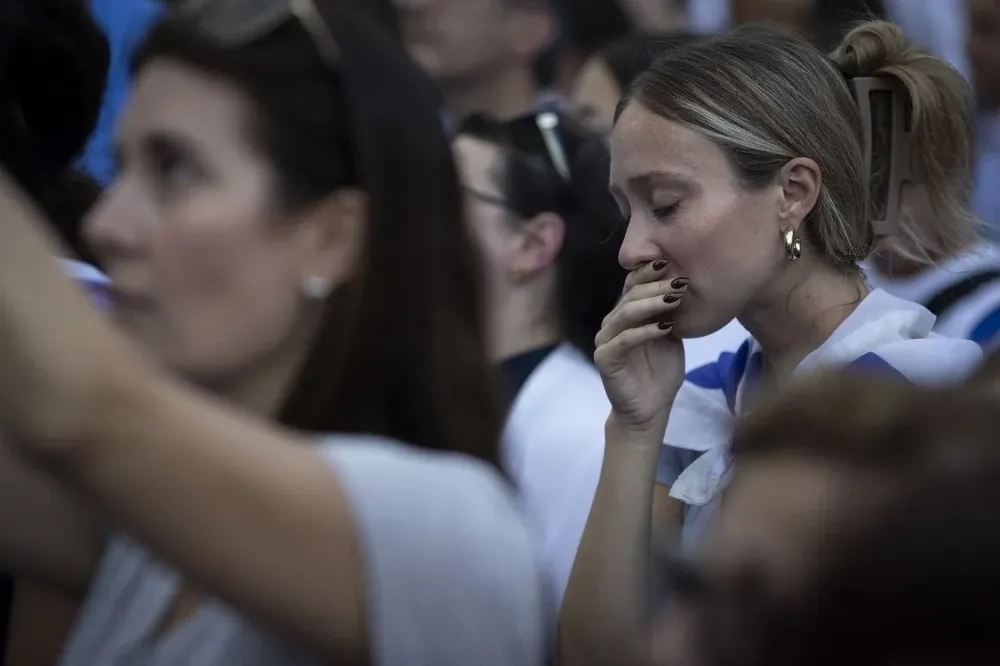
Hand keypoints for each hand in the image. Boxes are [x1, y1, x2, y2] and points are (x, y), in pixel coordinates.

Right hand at [594, 260, 686, 436]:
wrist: (651, 408)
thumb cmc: (660, 371)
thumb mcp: (670, 335)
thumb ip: (669, 312)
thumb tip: (681, 284)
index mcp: (625, 315)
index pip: (632, 285)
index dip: (648, 272)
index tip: (671, 260)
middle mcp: (612, 323)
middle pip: (630, 296)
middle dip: (655, 286)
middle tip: (679, 280)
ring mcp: (606, 341)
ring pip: (626, 314)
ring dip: (651, 304)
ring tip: (675, 298)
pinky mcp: (605, 359)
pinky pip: (624, 340)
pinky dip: (645, 331)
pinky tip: (665, 327)